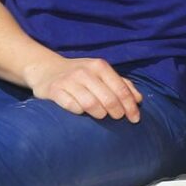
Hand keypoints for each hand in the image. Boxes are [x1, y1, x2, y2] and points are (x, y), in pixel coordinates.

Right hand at [24, 56, 143, 121]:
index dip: (130, 107)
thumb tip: (139, 99)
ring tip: (101, 115)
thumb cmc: (80, 75)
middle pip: (108, 98)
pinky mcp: (54, 90)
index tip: (135, 119)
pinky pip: (71, 106)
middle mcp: (85, 72)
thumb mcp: (101, 73)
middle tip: (117, 118)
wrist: (46, 69)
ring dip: (100, 114)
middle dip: (117, 112)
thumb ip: (122, 84)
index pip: (121, 89)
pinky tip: (82, 113)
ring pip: (91, 104)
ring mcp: (68, 81)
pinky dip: (80, 112)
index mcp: (100, 66)